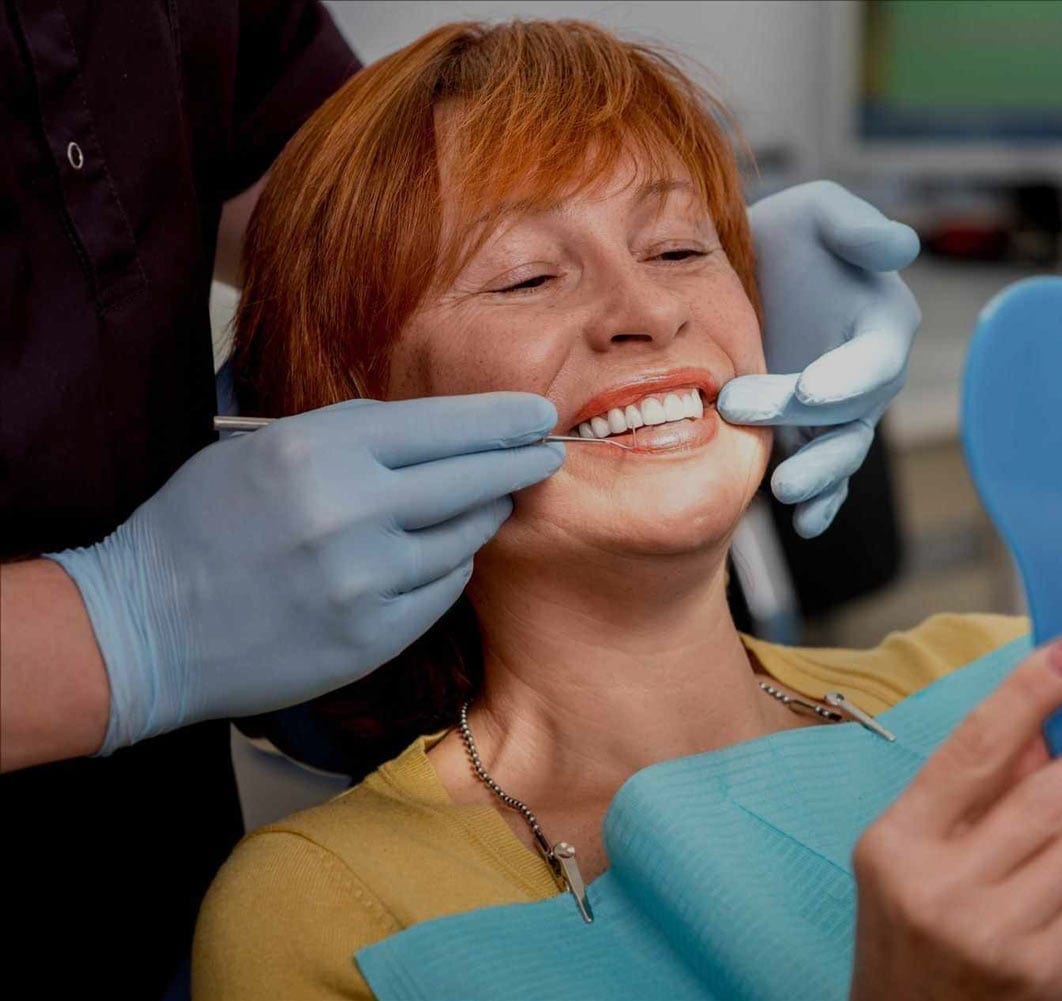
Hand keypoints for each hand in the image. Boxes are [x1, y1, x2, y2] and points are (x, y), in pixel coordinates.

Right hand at [49, 393, 561, 752]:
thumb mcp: (262, 451)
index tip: (538, 413)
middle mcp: (350, 510)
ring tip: (489, 502)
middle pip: (472, 478)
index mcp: (319, 450)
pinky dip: (448, 567)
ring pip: (465, 536)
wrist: (143, 629)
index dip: (500, 419)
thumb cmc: (199, 527)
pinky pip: (442, 589)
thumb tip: (436, 432)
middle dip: (520, 462)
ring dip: (483, 516)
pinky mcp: (372, 635)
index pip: (443, 425)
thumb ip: (348, 437)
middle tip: (548, 453)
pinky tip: (439, 555)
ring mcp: (365, 579)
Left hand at [717, 181, 920, 537]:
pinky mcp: (810, 437)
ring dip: (819, 477)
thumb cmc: (788, 235)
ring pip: (842, 454)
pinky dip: (821, 504)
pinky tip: (804, 523)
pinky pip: (825, 477)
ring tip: (785, 492)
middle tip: (742, 410)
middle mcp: (869, 376)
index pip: (875, 359)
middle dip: (809, 425)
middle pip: (851, 414)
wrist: (742, 274)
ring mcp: (840, 413)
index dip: (848, 378)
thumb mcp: (817, 212)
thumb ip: (856, 228)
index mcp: (883, 323)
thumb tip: (902, 246)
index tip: (810, 390)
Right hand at [849, 636, 1061, 1000]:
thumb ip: (973, 791)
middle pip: (1046, 797)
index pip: (973, 748)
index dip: (1030, 691)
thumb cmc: (913, 932)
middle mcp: (941, 889)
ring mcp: (996, 935)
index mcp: (896, 843)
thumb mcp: (915, 855)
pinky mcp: (1047, 975)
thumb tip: (1047, 720)